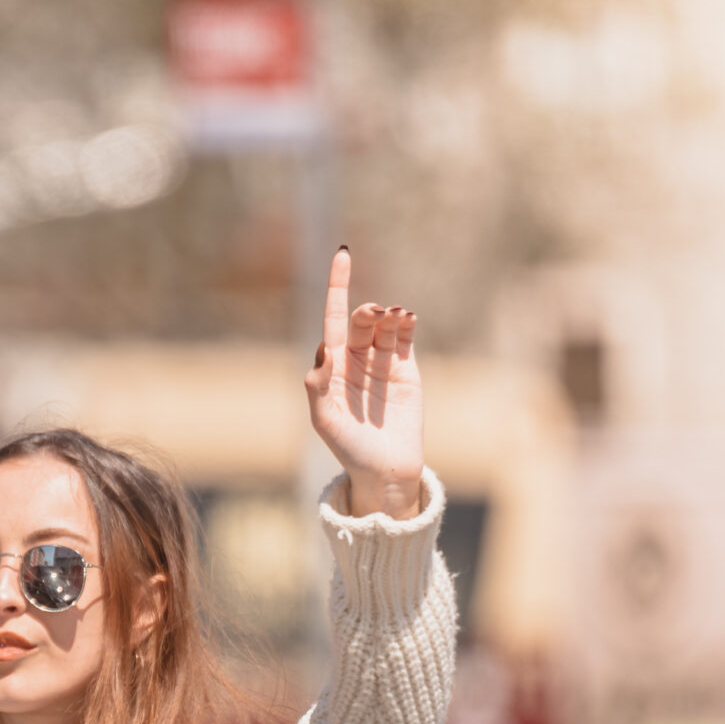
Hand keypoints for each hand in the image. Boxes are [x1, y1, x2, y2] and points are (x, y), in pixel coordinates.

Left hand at [307, 247, 426, 517]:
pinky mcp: (406, 369)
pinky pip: (405, 337)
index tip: (343, 254)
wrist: (386, 469)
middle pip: (359, 320)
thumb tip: (321, 352)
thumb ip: (318, 387)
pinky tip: (406, 318)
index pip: (332, 317)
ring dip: (388, 315)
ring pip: (384, 325)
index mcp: (332, 365)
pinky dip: (406, 323)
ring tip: (395, 316)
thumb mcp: (325, 421)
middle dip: (366, 311)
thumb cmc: (349, 448)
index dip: (337, 285)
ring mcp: (382, 362)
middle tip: (375, 314)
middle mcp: (355, 358)